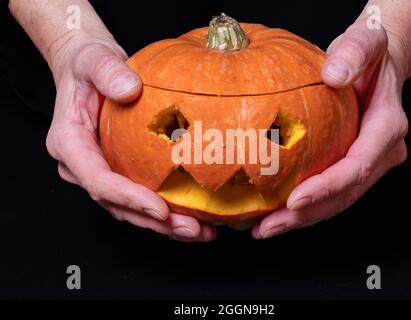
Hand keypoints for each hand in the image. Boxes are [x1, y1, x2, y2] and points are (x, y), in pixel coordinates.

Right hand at [45, 37, 215, 241]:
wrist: (90, 70)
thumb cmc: (88, 65)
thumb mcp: (95, 60)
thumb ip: (108, 72)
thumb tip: (129, 88)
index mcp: (69, 143)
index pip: (97, 180)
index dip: (129, 198)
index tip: (161, 209)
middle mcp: (81, 165)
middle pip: (116, 205)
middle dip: (154, 222)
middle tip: (192, 229)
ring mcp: (99, 172)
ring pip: (129, 209)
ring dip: (164, 225)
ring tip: (200, 232)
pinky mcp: (117, 172)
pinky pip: (139, 198)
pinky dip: (165, 212)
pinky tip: (193, 216)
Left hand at [252, 3, 410, 238]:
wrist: (374, 65)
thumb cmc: (368, 55)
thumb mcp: (364, 42)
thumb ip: (353, 53)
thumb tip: (334, 75)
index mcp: (387, 127)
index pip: (358, 167)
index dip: (328, 187)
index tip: (295, 200)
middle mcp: (381, 152)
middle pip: (345, 194)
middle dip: (306, 214)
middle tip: (269, 227)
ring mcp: (368, 162)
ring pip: (337, 201)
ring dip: (301, 219)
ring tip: (265, 229)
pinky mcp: (351, 165)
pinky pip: (329, 192)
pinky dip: (304, 207)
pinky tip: (276, 213)